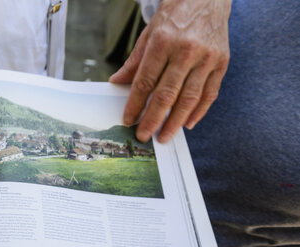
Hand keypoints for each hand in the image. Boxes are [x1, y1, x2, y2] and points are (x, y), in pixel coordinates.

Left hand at [110, 0, 230, 142]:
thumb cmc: (174, 16)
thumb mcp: (149, 34)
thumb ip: (135, 61)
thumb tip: (117, 83)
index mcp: (163, 43)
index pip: (145, 81)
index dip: (135, 104)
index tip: (128, 120)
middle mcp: (186, 51)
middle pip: (167, 94)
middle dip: (153, 119)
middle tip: (144, 136)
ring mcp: (207, 58)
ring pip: (189, 98)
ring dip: (175, 122)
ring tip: (164, 136)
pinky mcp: (222, 62)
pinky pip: (210, 93)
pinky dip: (199, 111)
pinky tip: (188, 123)